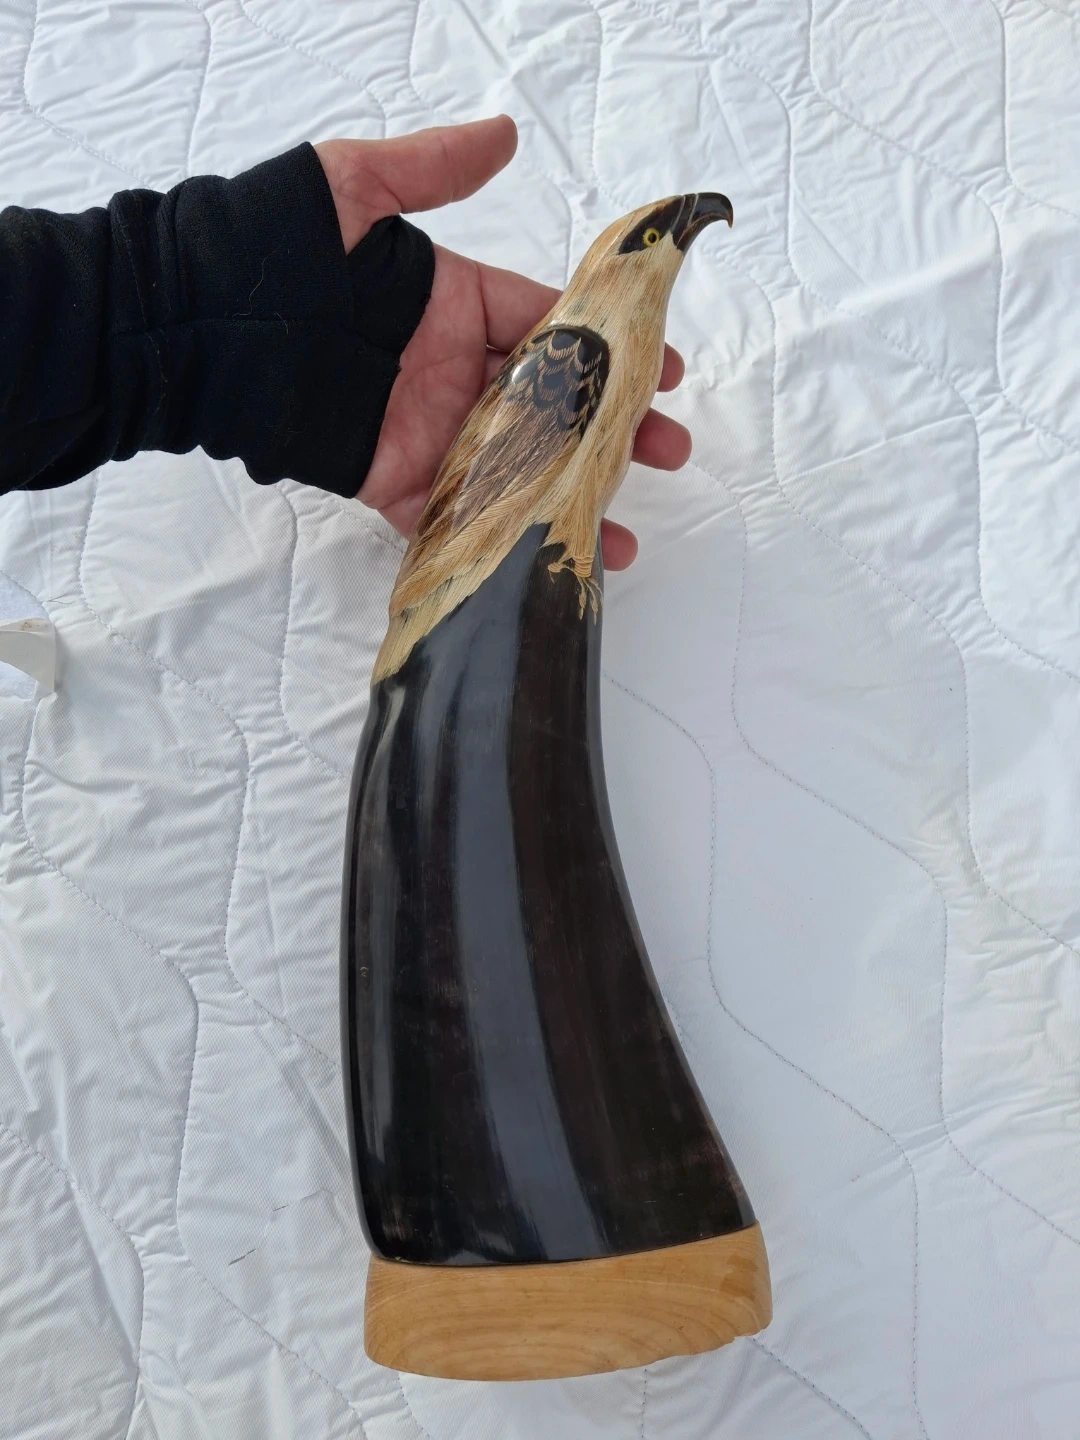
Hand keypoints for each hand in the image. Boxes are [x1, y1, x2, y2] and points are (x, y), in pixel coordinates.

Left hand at [315, 118, 690, 571]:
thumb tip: (504, 133)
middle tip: (668, 452)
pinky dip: (499, 541)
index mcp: (458, 304)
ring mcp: (428, 431)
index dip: (614, 349)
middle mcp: (453, 372)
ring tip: (620, 533)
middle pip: (553, 407)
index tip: (668, 371)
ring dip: (571, 500)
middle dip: (614, 432)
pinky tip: (545, 563)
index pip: (554, 327)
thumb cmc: (277, 245)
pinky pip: (454, 517)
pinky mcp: (393, 481)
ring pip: (516, 470)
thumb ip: (433, 170)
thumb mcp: (359, 187)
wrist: (204, 323)